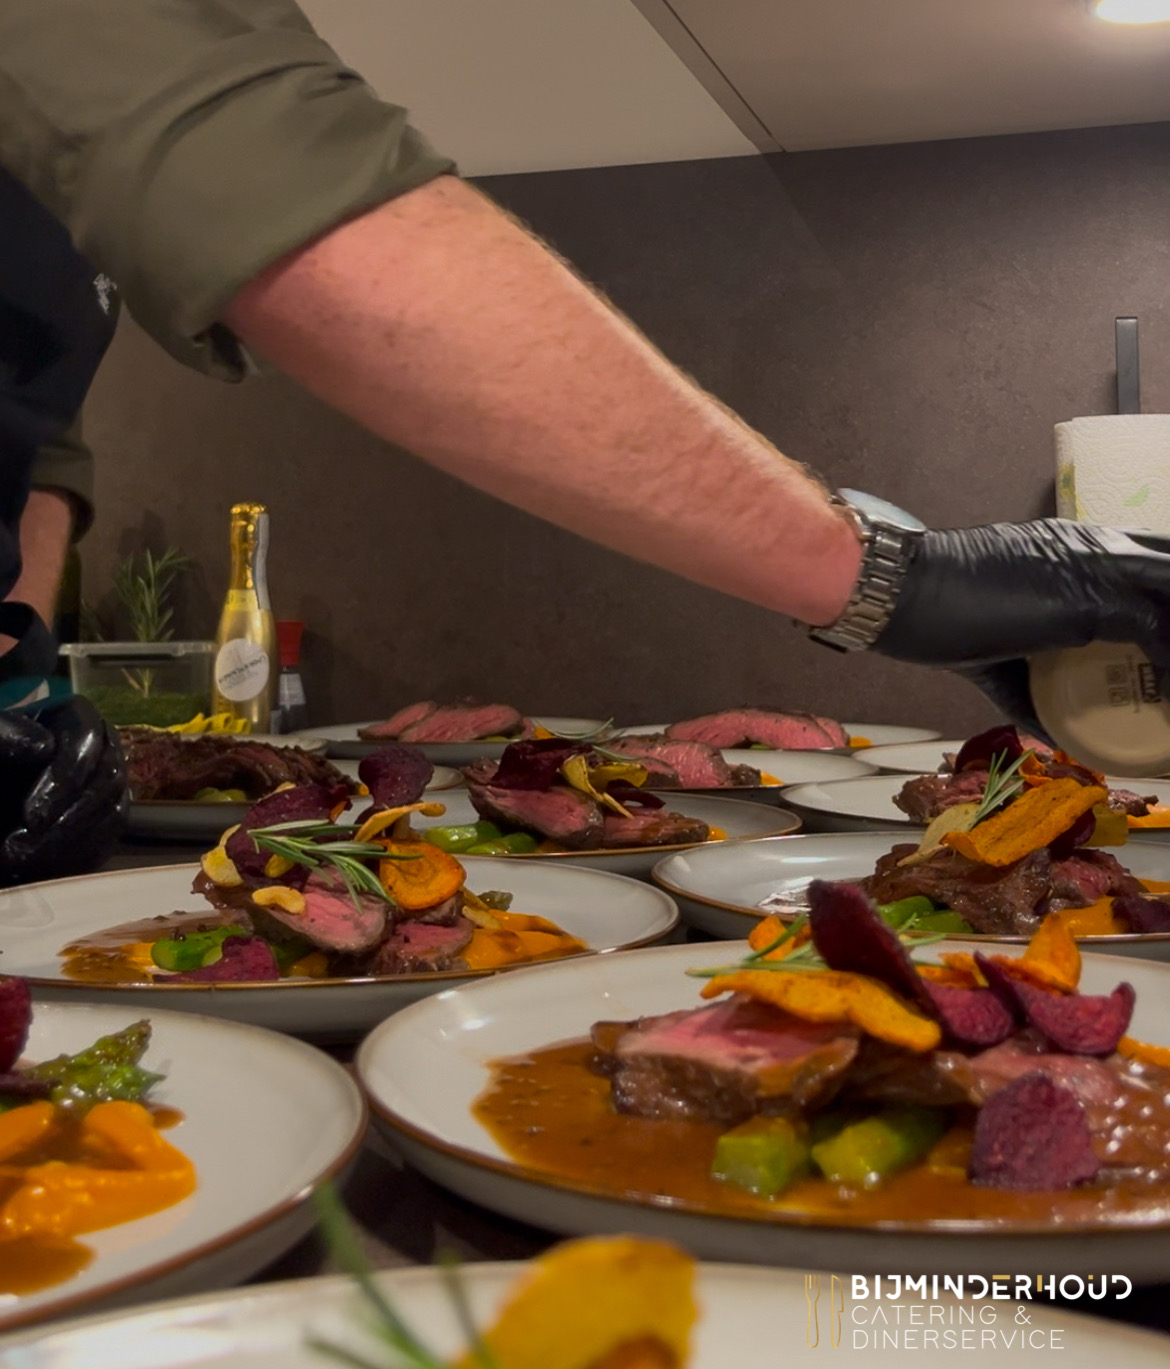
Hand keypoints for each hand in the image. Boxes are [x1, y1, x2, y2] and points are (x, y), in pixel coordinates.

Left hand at [0, 696, 127, 884]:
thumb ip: (7, 735)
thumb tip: (44, 746)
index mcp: (75, 718)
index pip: (87, 740)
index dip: (64, 779)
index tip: (31, 817)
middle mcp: (103, 748)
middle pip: (108, 781)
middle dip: (66, 822)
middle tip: (20, 848)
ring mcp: (109, 786)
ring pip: (114, 815)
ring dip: (68, 845)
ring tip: (21, 861)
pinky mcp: (105, 820)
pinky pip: (108, 842)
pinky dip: (75, 860)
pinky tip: (39, 869)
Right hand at [872, 520, 1169, 731]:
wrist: (905, 591)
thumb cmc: (934, 615)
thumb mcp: (995, 648)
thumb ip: (1033, 685)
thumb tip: (1057, 736)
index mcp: (1073, 547)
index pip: (1148, 555)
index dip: (1162, 594)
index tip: (1160, 649)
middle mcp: (1094, 547)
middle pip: (1169, 567)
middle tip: (1164, 670)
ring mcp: (1097, 569)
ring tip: (1168, 690)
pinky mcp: (1093, 601)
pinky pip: (1160, 632)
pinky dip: (1169, 669)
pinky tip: (1166, 700)